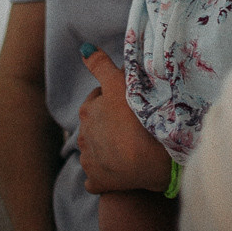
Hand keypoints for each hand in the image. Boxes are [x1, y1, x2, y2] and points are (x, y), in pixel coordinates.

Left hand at [77, 49, 171, 194]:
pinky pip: (97, 176)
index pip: (98, 98)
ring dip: (107, 147)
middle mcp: (82, 136)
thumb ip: (100, 65)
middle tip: (131, 123)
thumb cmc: (136, 116)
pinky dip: (105, 173)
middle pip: (96, 124)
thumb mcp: (119, 83)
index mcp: (87, 111)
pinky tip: (119, 170)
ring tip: (129, 145)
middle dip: (108, 123)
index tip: (129, 102)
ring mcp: (89, 161)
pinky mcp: (96, 181)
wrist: (149, 159)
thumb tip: (83, 48)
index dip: (113, 98)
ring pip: (96, 150)